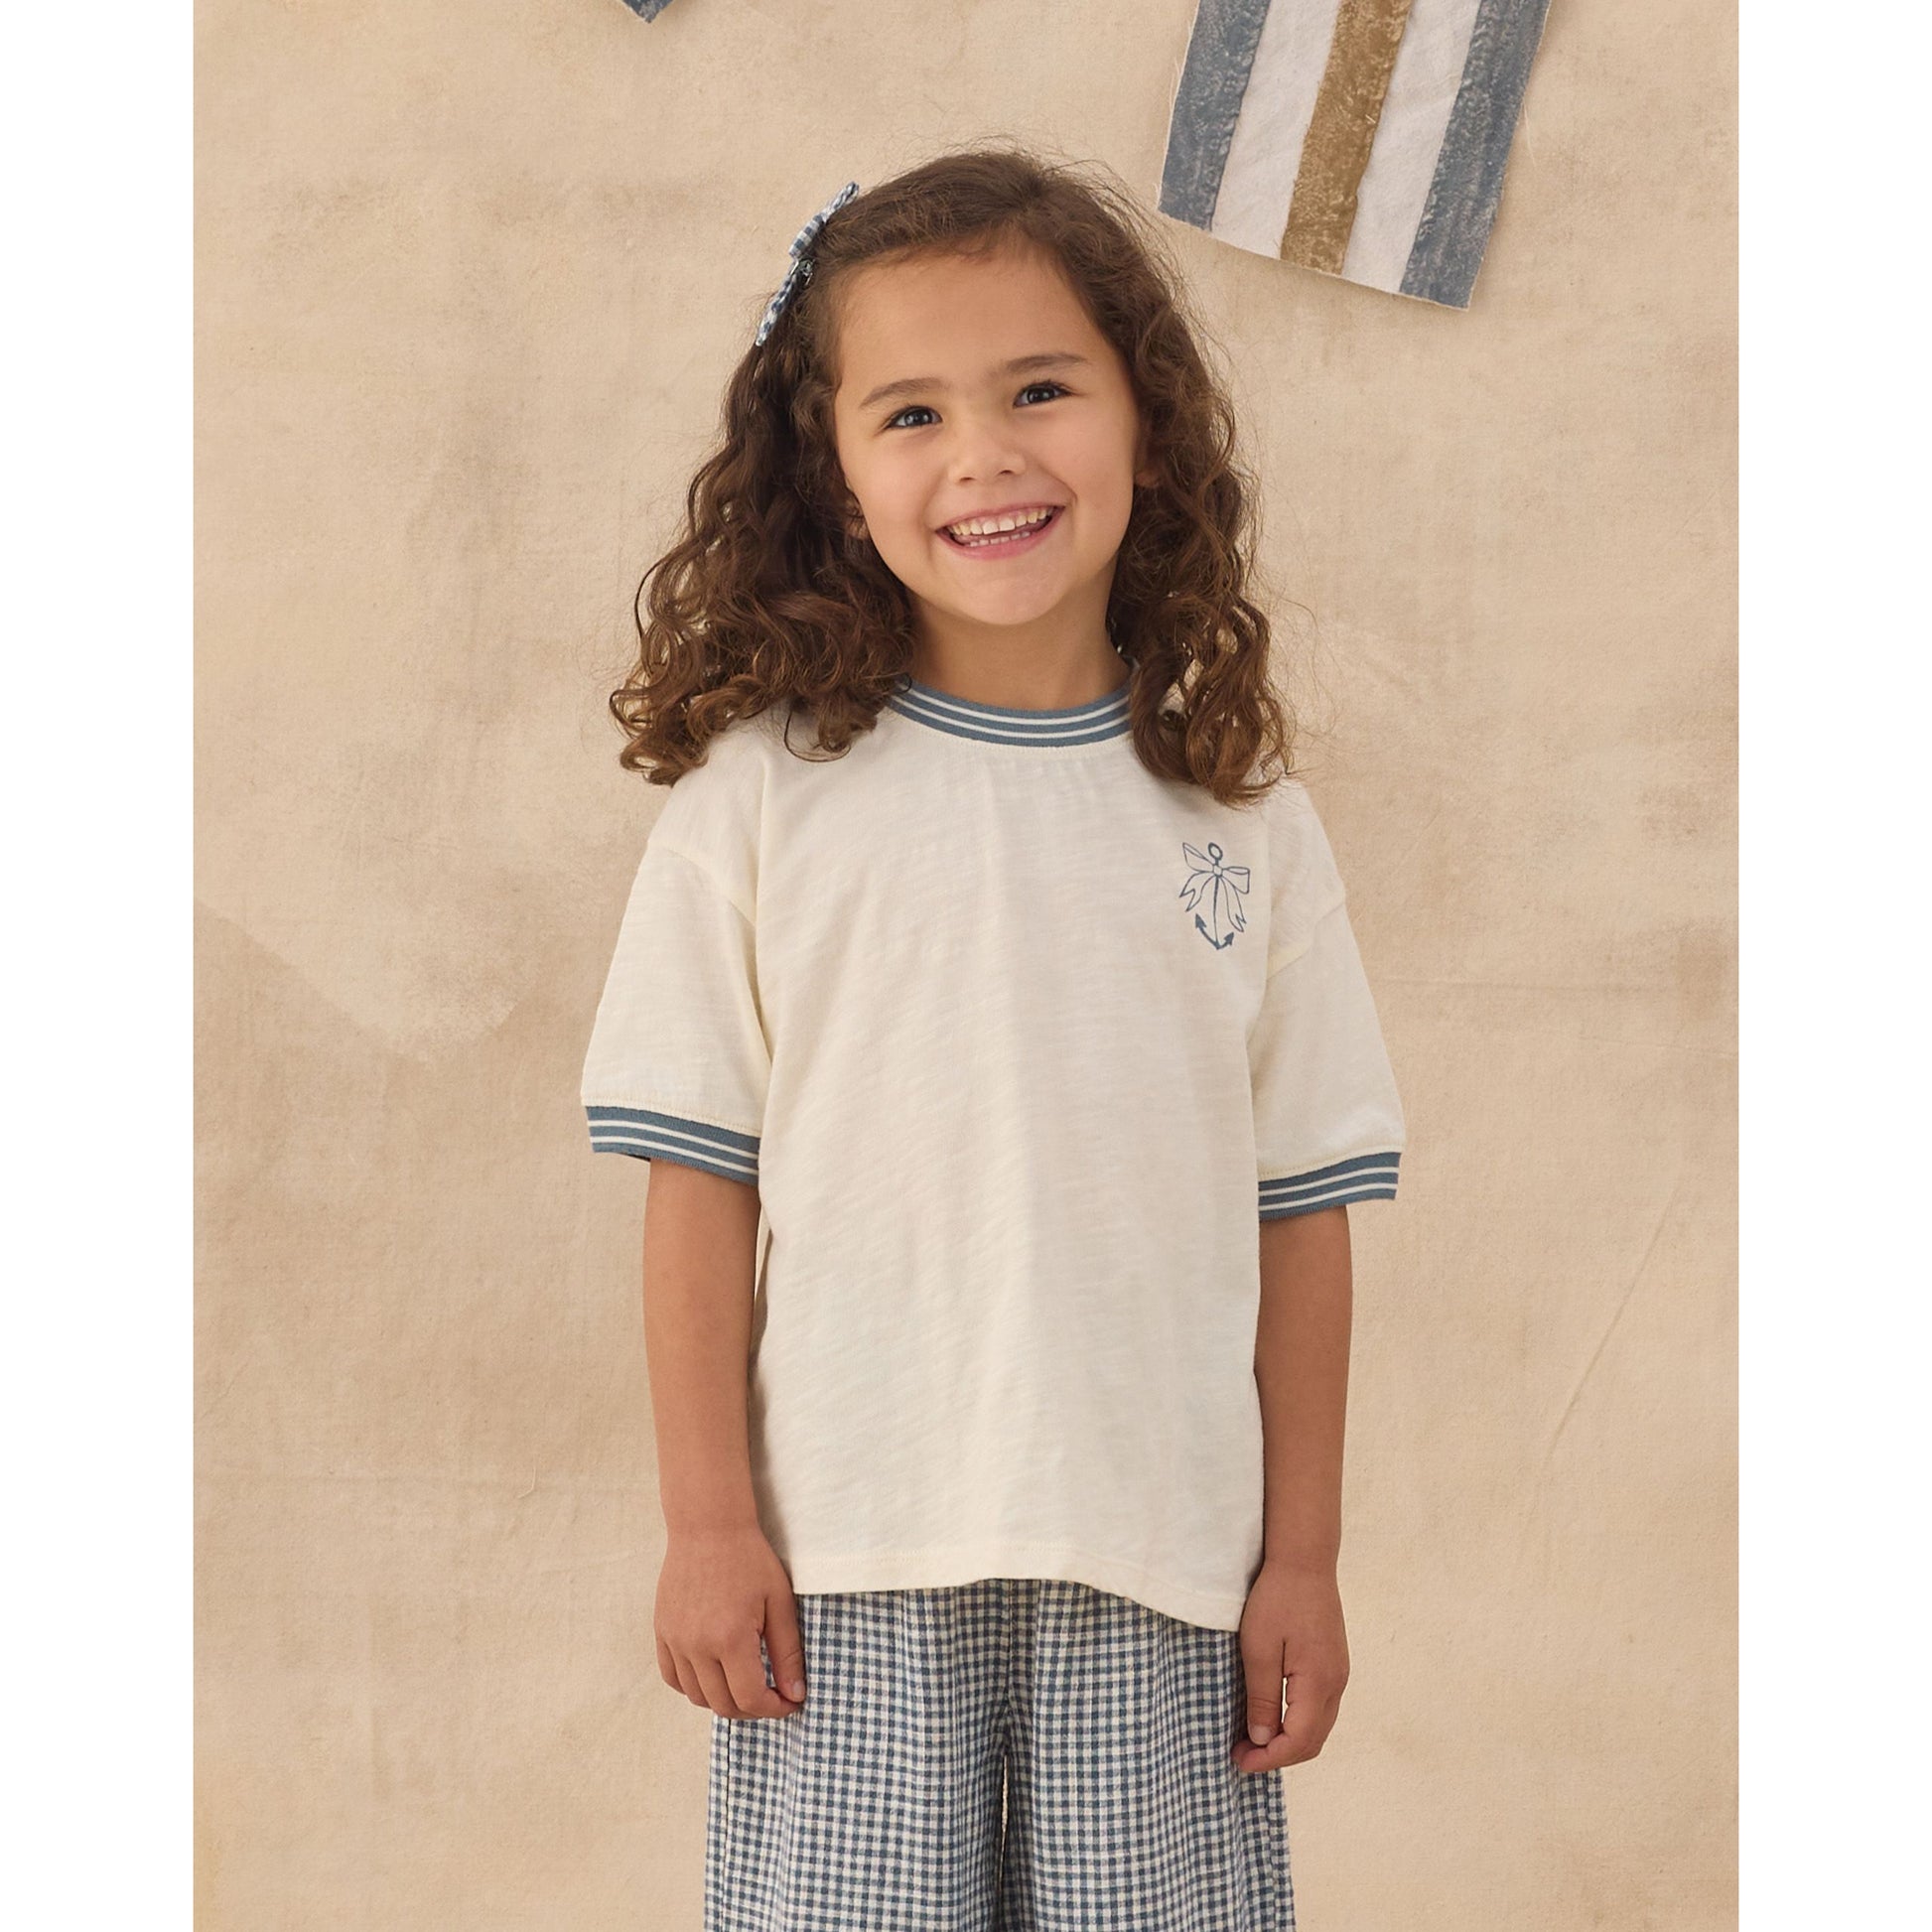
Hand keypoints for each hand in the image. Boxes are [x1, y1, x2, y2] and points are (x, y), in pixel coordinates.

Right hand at [655, 1524, 808, 1719]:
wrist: (708, 1526)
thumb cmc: (750, 1558)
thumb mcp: (779, 1602)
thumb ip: (787, 1652)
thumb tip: (795, 1695)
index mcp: (730, 1638)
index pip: (751, 1699)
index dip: (774, 1709)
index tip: (789, 1702)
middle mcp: (697, 1645)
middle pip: (723, 1705)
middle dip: (752, 1709)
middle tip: (771, 1696)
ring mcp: (675, 1640)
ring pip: (696, 1697)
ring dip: (723, 1700)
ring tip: (745, 1684)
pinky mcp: (662, 1632)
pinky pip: (672, 1678)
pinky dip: (693, 1686)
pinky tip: (714, 1674)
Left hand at [1231, 1556, 1349, 1773]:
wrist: (1305, 1560)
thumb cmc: (1277, 1599)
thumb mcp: (1258, 1648)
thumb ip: (1262, 1697)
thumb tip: (1262, 1739)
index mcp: (1318, 1683)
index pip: (1298, 1741)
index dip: (1269, 1759)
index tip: (1239, 1760)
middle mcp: (1336, 1684)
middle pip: (1313, 1741)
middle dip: (1279, 1755)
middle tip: (1242, 1754)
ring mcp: (1339, 1674)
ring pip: (1319, 1726)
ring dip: (1289, 1741)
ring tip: (1254, 1738)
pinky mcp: (1334, 1663)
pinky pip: (1321, 1708)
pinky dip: (1299, 1723)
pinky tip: (1274, 1715)